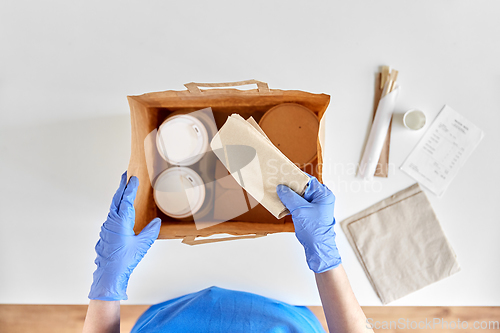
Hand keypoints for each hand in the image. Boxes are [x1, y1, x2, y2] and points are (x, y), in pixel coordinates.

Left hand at [88, 172, 160, 300]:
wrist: (108, 275)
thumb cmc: (124, 261)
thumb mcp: (142, 245)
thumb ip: (150, 231)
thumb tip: (156, 222)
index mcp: (120, 221)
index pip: (126, 200)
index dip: (130, 188)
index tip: (133, 178)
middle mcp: (111, 222)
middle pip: (116, 200)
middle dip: (121, 187)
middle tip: (125, 175)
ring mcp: (106, 228)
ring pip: (113, 208)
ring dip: (119, 197)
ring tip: (124, 190)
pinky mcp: (106, 234)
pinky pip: (111, 216)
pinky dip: (117, 208)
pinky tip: (120, 211)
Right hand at [276, 176, 340, 272]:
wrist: (318, 249)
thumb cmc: (315, 231)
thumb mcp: (300, 210)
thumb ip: (290, 197)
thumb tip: (281, 188)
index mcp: (324, 195)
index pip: (309, 180)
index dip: (295, 177)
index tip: (284, 174)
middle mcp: (321, 199)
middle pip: (304, 187)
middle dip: (291, 186)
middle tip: (278, 182)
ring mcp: (316, 207)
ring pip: (300, 196)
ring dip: (290, 195)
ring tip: (278, 192)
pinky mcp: (310, 214)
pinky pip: (299, 204)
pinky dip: (291, 203)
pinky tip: (282, 203)